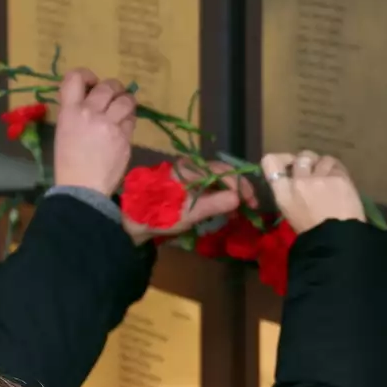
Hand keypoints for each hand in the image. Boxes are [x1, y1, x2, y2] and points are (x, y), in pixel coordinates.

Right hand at [54, 69, 136, 196]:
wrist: (82, 188)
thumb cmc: (68, 163)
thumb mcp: (64, 131)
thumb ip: (76, 112)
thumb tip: (91, 100)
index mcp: (70, 111)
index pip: (75, 77)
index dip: (86, 75)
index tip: (91, 83)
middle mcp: (90, 113)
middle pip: (108, 86)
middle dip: (112, 88)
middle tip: (112, 96)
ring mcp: (110, 125)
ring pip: (126, 100)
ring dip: (126, 101)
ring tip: (123, 108)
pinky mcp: (125, 138)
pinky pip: (131, 120)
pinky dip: (129, 120)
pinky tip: (124, 127)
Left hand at [122, 159, 257, 244]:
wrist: (135, 220)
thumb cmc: (161, 215)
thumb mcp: (189, 213)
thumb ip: (214, 204)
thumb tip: (237, 198)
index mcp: (191, 169)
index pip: (225, 172)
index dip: (241, 187)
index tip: (251, 204)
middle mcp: (191, 166)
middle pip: (224, 172)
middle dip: (239, 188)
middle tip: (251, 206)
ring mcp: (188, 174)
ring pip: (218, 178)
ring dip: (231, 192)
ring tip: (238, 210)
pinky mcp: (186, 182)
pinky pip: (209, 184)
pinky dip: (220, 194)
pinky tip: (225, 208)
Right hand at [260, 151, 363, 234]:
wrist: (337, 239)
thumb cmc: (311, 232)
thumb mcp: (290, 212)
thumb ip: (289, 192)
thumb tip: (295, 178)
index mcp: (283, 193)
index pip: (271, 162)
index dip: (280, 159)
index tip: (289, 164)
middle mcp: (298, 182)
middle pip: (301, 157)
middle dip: (308, 162)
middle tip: (314, 173)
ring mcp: (319, 178)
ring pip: (322, 159)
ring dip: (325, 167)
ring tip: (330, 179)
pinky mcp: (339, 177)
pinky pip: (337, 166)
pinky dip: (338, 171)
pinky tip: (340, 183)